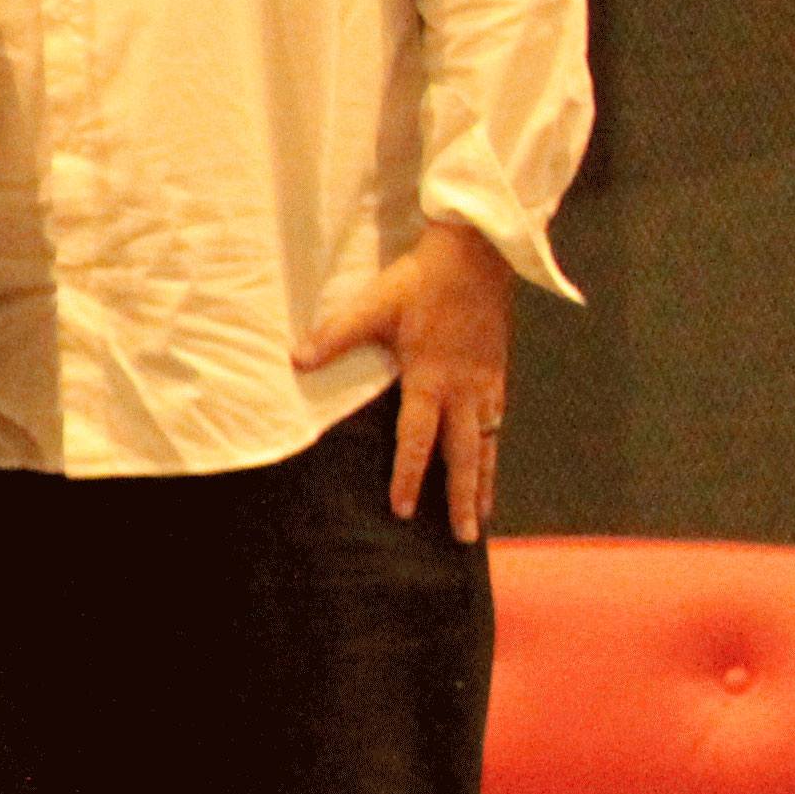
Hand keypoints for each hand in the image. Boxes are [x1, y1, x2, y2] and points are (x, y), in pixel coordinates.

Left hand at [297, 220, 517, 539]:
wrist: (476, 256)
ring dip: (484, 481)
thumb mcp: (372, 306)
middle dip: (464, 498)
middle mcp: (463, 390)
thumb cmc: (421, 281)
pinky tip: (490, 459)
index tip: (405, 512)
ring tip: (484, 515)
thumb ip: (335, 337)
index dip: (409, 477)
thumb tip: (296, 360)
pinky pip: (498, 422)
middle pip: (464, 456)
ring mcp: (486, 383)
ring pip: (487, 444)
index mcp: (431, 380)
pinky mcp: (497, 371)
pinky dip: (494, 448)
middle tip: (466, 537)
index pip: (417, 441)